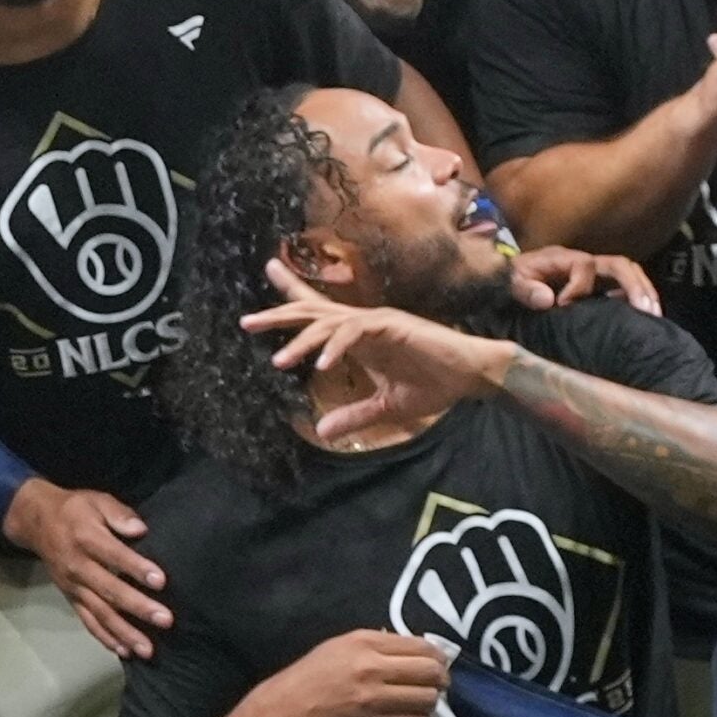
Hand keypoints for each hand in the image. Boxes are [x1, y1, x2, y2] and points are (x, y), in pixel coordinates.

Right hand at [1, 479, 168, 658]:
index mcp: (87, 539)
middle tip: (165, 620)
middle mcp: (79, 568)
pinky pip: (88, 621)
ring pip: (100, 614)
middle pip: (110, 591)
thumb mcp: (97, 500)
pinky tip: (124, 651)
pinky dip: (105, 637)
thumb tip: (140, 529)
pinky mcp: (71, 599)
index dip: (137, 569)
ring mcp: (74, 587)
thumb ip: (119, 514)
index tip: (161, 582)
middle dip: (138, 608)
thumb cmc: (76, 509)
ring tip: (147, 649)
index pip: (115, 556)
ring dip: (124, 633)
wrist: (37, 522)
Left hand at [241, 262, 514, 441]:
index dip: (292, 298)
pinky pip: (356, 332)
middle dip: (280, 312)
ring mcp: (378, 322)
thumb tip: (322, 431)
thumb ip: (354, 416)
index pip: (320, 313)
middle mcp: (364, 324)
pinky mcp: (393, 326)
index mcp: (360, 338)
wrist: (470, 377)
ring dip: (303, 340)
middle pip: (314, 311)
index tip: (265, 285)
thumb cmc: (435, 385)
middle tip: (246, 321)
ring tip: (279, 360)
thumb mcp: (386, 407)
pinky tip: (322, 365)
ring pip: (330, 322)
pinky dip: (337, 347)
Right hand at [250, 630, 451, 716]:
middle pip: (430, 672)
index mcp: (367, 644)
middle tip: (441, 683)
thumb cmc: (312, 674)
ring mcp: (373, 701)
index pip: (421, 646)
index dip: (438, 656)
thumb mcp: (342, 645)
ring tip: (425, 702)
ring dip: (431, 702)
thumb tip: (413, 647)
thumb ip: (379, 643)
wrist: (283, 710)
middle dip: (441, 678)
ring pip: (426, 700)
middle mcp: (372, 670)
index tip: (440, 663)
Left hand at [510, 246, 664, 317]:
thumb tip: (550, 300)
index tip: (564, 306)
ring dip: (643, 291)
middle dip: (635, 285)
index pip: (585, 264)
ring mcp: (592, 274)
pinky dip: (635, 298)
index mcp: (563, 258)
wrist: (505, 280)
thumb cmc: (508, 281)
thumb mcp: (509, 282)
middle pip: (619, 264)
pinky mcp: (595, 287)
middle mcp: (583, 262)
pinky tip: (642, 317)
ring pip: (627, 273)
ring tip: (654, 314)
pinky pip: (622, 287)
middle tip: (647, 311)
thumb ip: (525, 289)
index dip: (579, 286)